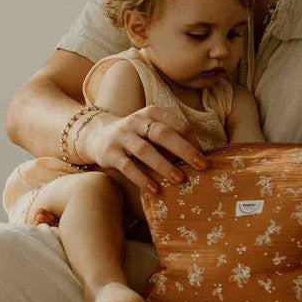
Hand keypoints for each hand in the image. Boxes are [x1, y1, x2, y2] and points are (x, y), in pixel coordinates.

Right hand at [78, 105, 208, 193]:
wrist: (98, 136)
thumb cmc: (135, 136)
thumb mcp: (151, 130)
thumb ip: (170, 139)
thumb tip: (198, 157)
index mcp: (151, 113)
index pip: (177, 124)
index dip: (192, 140)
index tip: (203, 156)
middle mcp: (136, 122)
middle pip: (162, 134)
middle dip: (184, 150)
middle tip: (201, 165)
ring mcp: (122, 137)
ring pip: (144, 150)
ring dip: (164, 165)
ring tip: (180, 179)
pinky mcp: (110, 153)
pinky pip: (127, 167)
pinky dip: (142, 178)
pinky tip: (154, 189)